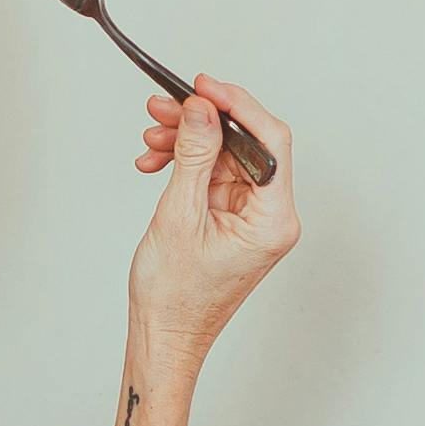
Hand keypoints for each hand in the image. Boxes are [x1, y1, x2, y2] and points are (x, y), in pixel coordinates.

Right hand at [126, 75, 299, 356]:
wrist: (164, 338)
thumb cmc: (174, 298)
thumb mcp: (179, 217)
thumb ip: (194, 157)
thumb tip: (202, 109)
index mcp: (273, 220)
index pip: (270, 141)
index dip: (238, 106)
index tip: (203, 87)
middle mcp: (271, 217)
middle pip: (246, 144)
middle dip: (202, 122)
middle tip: (163, 108)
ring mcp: (252, 218)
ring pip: (225, 157)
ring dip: (187, 141)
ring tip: (150, 137)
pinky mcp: (233, 220)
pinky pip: (213, 176)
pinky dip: (185, 165)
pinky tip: (155, 162)